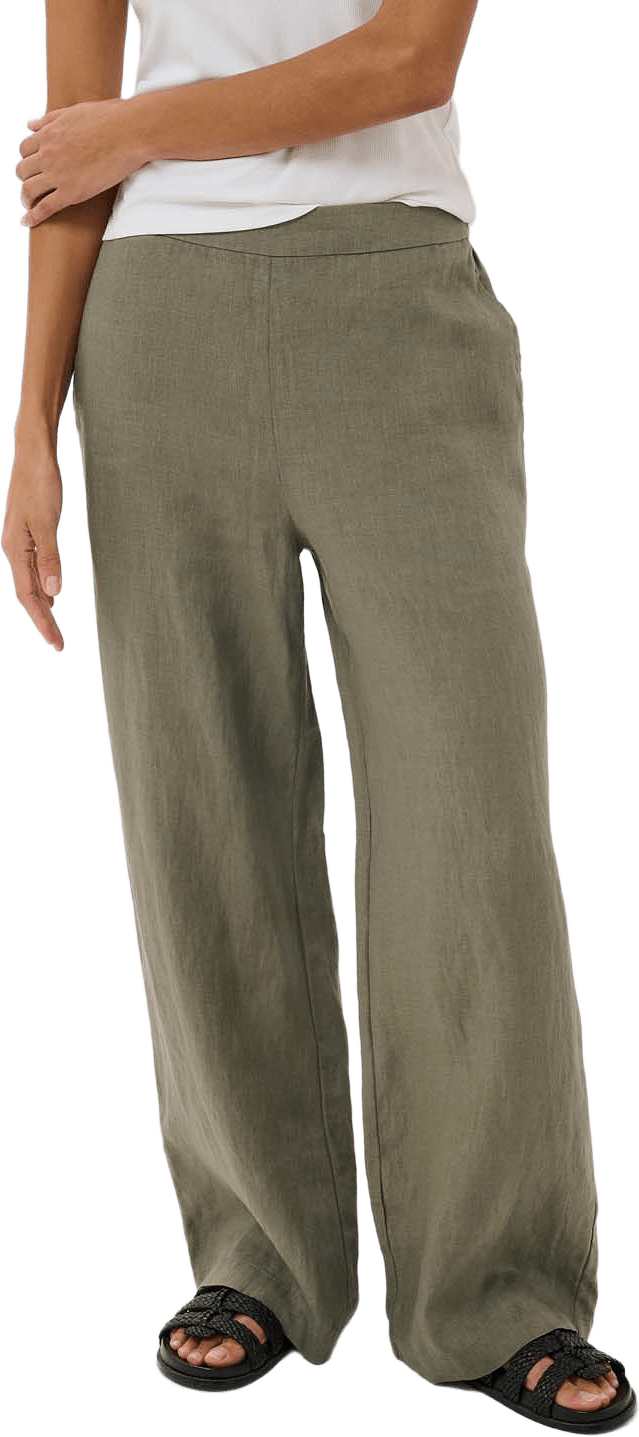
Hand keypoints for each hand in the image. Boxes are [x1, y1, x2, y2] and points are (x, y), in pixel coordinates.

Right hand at [1, 435, 64, 651]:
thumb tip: (54, 592)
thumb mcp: (48, 521)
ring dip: (43, 607)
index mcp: (15, 549)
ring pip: (30, 583)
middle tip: (58, 645)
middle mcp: (13, 549)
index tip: (57, 644)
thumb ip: (50, 557)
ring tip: (54, 628)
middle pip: (28, 595)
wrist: (33, 452)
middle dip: (43, 621)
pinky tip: (52, 594)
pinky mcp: (28, 534)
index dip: (43, 622)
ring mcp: (19, 542)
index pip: (29, 596)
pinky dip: (43, 586)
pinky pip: (34, 569)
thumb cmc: (40, 482)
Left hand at [13, 99, 138, 228]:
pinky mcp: (71, 193)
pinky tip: (27, 223)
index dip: (27, 159)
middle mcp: (48, 154)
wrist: (130, 132)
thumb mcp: (74, 111)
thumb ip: (50, 119)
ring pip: (28, 190)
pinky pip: (44, 208)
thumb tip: (30, 125)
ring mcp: (58, 174)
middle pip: (22, 170)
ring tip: (29, 206)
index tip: (34, 166)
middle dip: (25, 179)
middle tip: (33, 187)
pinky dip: (32, 217)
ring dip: (26, 199)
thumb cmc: (110, 118)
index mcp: (49, 134)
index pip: (25, 149)